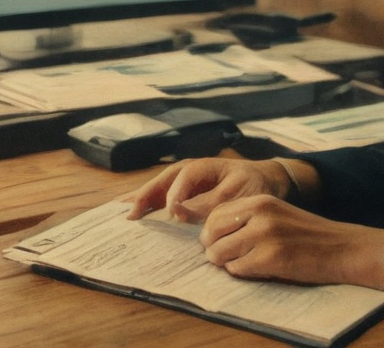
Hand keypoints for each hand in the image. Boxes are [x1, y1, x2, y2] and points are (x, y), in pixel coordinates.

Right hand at [125, 157, 289, 221]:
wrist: (264, 181)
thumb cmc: (252, 185)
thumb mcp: (236, 193)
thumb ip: (209, 203)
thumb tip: (180, 212)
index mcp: (202, 167)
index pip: (182, 178)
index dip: (175, 195)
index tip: (171, 214)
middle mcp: (188, 172)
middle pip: (161, 182)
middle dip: (144, 197)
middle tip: (128, 214)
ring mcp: (183, 182)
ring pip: (157, 190)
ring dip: (140, 201)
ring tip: (119, 214)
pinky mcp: (183, 194)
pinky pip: (162, 198)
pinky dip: (147, 206)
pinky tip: (133, 214)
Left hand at [200, 194, 383, 290]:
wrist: (343, 248)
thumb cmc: (308, 236)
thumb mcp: (277, 214)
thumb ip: (247, 218)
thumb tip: (211, 235)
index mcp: (260, 200)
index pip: (215, 214)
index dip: (212, 232)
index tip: (220, 242)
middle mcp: (260, 213)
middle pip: (211, 233)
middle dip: (213, 248)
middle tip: (227, 257)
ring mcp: (265, 235)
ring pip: (219, 253)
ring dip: (226, 263)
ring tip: (245, 263)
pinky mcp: (271, 258)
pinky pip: (237, 270)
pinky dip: (243, 273)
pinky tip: (260, 269)